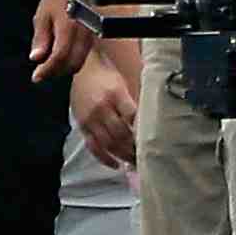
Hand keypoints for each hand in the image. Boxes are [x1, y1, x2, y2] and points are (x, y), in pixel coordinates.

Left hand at [27, 0, 98, 80]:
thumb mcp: (42, 15)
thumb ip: (40, 38)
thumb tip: (36, 58)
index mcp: (69, 26)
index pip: (59, 56)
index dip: (47, 70)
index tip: (36, 77)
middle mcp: (83, 33)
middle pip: (72, 64)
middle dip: (55, 72)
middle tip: (41, 73)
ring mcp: (91, 36)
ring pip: (79, 62)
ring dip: (64, 69)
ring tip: (49, 66)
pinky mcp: (93, 38)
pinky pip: (83, 56)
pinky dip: (71, 61)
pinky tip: (60, 58)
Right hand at [68, 49, 140, 169]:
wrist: (83, 69)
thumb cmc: (108, 76)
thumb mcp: (123, 83)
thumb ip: (133, 103)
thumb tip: (149, 121)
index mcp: (115, 94)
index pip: (132, 117)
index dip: (142, 131)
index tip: (153, 140)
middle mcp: (101, 108)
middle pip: (120, 134)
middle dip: (134, 147)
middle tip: (146, 156)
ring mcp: (90, 119)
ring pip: (108, 143)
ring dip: (122, 155)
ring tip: (135, 162)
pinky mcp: (82, 126)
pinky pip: (93, 147)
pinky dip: (104, 158)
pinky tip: (116, 164)